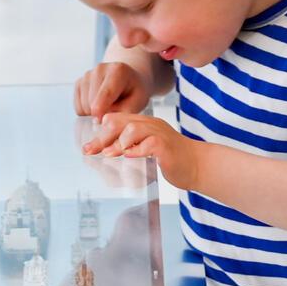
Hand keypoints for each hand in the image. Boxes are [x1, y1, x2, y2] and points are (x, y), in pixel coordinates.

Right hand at [73, 62, 149, 118]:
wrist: (127, 78)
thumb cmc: (134, 91)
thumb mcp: (138, 101)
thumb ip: (123, 112)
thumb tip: (102, 120)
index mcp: (118, 71)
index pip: (106, 93)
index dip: (101, 109)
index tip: (99, 121)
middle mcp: (99, 69)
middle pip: (92, 102)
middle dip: (101, 113)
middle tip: (114, 112)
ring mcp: (87, 75)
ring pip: (83, 106)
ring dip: (94, 113)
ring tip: (107, 107)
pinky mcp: (79, 83)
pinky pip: (78, 108)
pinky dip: (87, 112)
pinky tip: (99, 106)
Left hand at [82, 113, 197, 189]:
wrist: (198, 165)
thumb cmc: (171, 160)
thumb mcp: (146, 149)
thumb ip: (129, 146)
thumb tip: (106, 150)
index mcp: (145, 124)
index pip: (117, 120)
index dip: (101, 133)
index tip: (88, 149)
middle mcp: (151, 125)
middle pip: (120, 121)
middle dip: (102, 137)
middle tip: (90, 152)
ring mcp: (159, 134)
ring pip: (132, 129)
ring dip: (118, 143)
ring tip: (109, 155)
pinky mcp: (166, 146)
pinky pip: (149, 143)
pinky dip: (136, 150)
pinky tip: (129, 156)